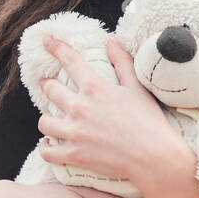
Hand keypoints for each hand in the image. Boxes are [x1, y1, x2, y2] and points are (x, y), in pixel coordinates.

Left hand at [36, 34, 176, 184]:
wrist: (154, 157)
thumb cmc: (149, 122)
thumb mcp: (138, 87)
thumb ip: (122, 62)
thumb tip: (112, 42)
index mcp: (95, 88)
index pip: (70, 61)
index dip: (56, 47)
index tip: (46, 40)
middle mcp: (80, 107)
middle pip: (50, 90)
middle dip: (47, 85)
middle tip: (48, 85)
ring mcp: (74, 132)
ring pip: (44, 122)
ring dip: (46, 119)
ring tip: (51, 119)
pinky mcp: (74, 155)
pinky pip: (47, 152)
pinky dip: (45, 148)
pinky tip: (49, 144)